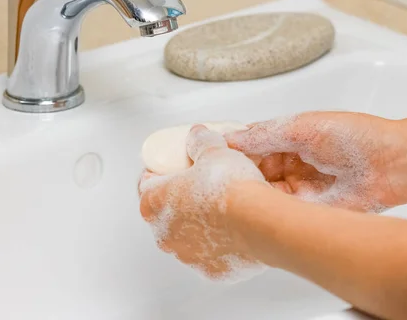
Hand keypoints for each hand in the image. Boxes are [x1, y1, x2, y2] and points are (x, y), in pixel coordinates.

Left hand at [138, 125, 268, 280]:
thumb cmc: (230, 188)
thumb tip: (197, 135)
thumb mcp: (213, 149)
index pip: (146, 183)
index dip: (161, 171)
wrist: (260, 221)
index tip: (175, 166)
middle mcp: (165, 235)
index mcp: (154, 203)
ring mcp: (188, 257)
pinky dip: (222, 244)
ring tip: (226, 207)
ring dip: (202, 224)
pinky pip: (214, 255)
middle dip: (183, 199)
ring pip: (190, 237)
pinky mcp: (213, 272)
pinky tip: (238, 230)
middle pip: (167, 212)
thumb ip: (200, 141)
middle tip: (204, 184)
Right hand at [225, 112, 400, 211]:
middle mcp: (288, 165)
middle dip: (235, 177)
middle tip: (214, 182)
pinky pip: (279, 212)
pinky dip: (265, 212)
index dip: (229, 153)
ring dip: (248, 195)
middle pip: (251, 173)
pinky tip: (251, 210)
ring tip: (229, 197)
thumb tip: (230, 138)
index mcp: (286, 141)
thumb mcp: (302, 127)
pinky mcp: (306, 210)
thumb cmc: (352, 137)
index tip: (208, 158)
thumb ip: (265, 134)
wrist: (390, 164)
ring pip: (262, 194)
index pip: (248, 148)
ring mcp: (296, 189)